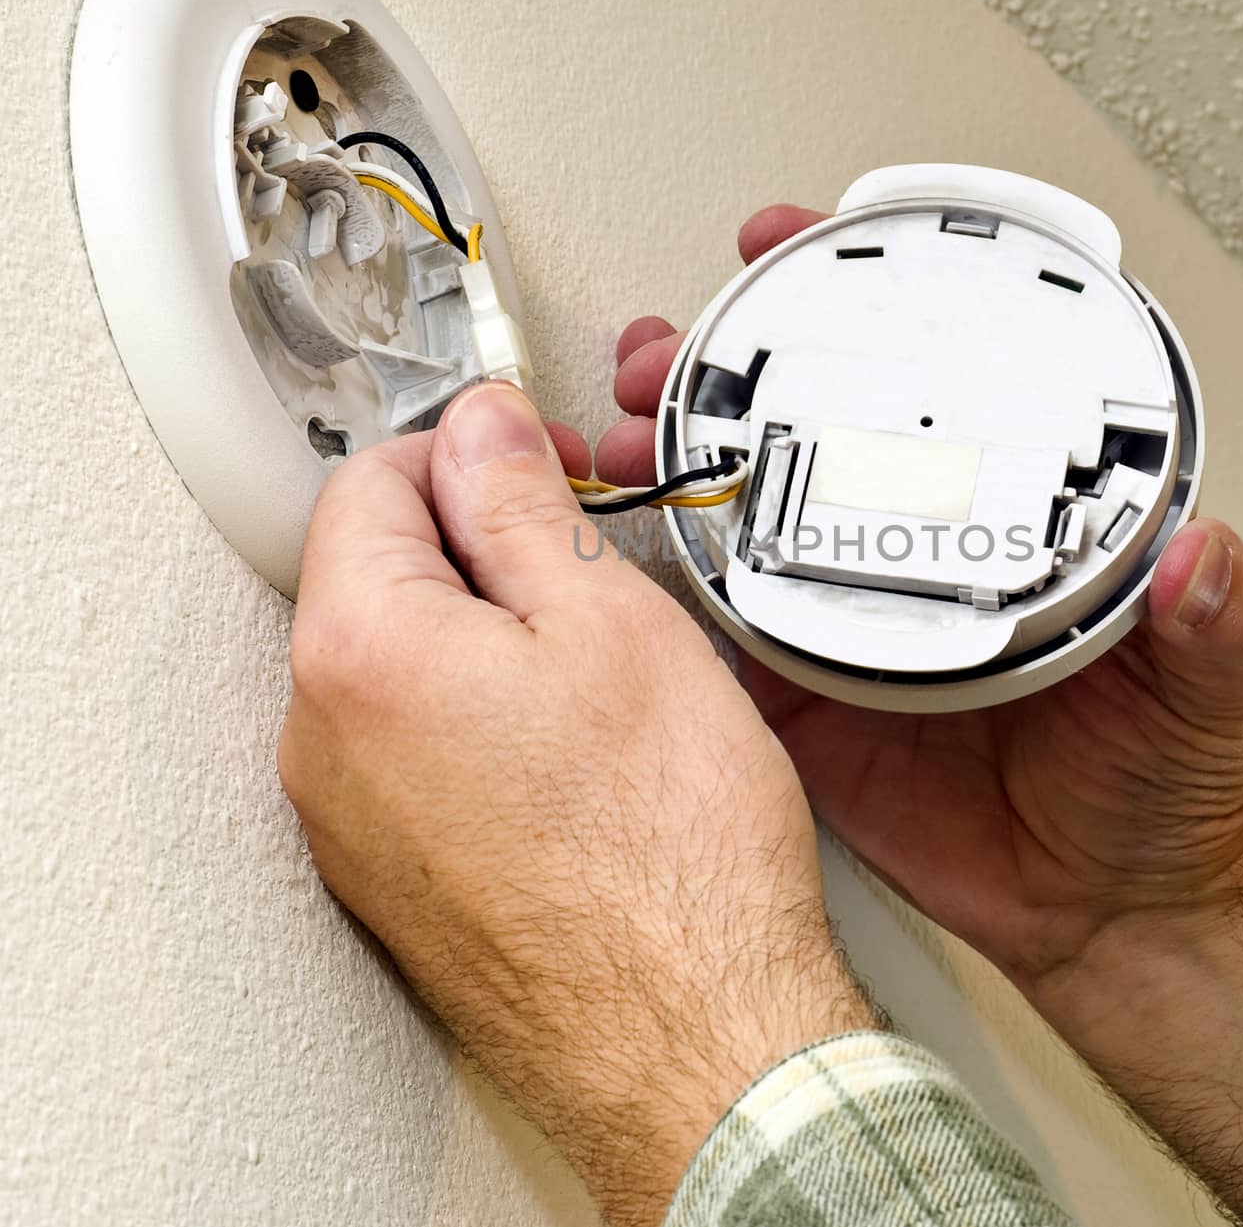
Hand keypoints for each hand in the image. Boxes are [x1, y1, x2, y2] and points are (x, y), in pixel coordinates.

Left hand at [278, 382, 875, 1226]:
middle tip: (583, 566)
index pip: (368, 482)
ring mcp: (351, 827)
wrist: (692, 1036)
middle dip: (474, 544)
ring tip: (593, 673)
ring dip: (481, 638)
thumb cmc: (668, 852)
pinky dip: (479, 722)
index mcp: (361, 655)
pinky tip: (573, 755)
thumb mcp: (608, 620)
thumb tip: (479, 431)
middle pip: (373, 577)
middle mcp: (324, 745)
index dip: (465, 449)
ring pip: (399, 669)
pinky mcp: (394, 882)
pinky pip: (416, 756)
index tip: (534, 460)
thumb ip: (518, 503)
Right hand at [601, 205, 1242, 1223]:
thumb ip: (1224, 619)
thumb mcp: (1216, 686)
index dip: (862, 304)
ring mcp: (857, 626)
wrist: (1115, 914)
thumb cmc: (1171, 785)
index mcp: (1013, 520)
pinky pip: (725, 644)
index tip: (799, 244)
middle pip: (807, 437)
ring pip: (746, 523)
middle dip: (721, 374)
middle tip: (665, 349)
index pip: (934, 388)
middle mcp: (925, 554)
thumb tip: (1212, 554)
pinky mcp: (812, 706)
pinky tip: (615, 554)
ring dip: (674, 466)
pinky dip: (664, 599)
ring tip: (618, 430)